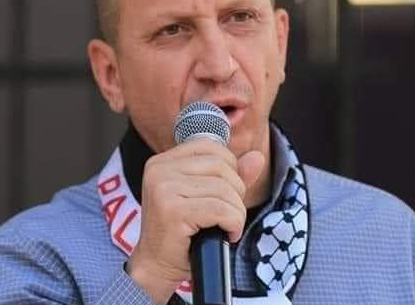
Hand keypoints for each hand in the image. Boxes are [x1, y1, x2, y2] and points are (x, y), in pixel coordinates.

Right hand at [126, 138, 264, 303]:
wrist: (156, 267)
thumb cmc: (182, 234)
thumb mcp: (207, 198)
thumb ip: (232, 176)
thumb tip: (257, 156)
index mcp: (163, 162)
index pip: (211, 147)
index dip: (230, 169)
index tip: (224, 195)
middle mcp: (160, 170)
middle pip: (222, 166)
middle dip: (236, 193)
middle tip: (227, 216)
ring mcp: (164, 188)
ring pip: (225, 189)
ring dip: (236, 212)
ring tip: (226, 227)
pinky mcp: (173, 209)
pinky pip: (222, 209)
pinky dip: (233, 224)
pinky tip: (226, 235)